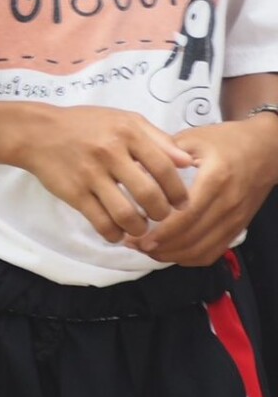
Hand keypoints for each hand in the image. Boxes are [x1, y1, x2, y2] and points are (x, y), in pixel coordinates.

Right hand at [14, 105, 193, 244]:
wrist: (37, 132)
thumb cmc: (85, 125)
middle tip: (161, 216)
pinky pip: (100, 222)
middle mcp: (109, 153)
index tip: (182, 203)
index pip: (164, 168)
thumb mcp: (124, 120)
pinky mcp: (73, 193)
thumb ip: (158, 138)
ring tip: (140, 227)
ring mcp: (89, 175)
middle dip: (161, 213)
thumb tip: (188, 162)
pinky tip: (118, 233)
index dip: (178, 191)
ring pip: (125, 214)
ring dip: (139, 228)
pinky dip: (114, 234)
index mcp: (127, 133)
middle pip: (148, 195)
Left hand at [140, 118, 277, 266]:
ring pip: (202, 250)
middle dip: (160, 247)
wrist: (265, 150)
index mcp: (216, 179)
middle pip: (192, 237)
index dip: (161, 231)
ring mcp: (235, 219)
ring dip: (172, 255)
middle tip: (133, 244)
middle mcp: (228, 203)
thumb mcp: (192, 139)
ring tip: (146, 249)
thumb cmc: (225, 142)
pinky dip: (190, 258)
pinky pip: (213, 252)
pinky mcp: (238, 227)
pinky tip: (169, 252)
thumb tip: (133, 172)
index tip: (137, 237)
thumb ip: (163, 154)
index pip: (187, 215)